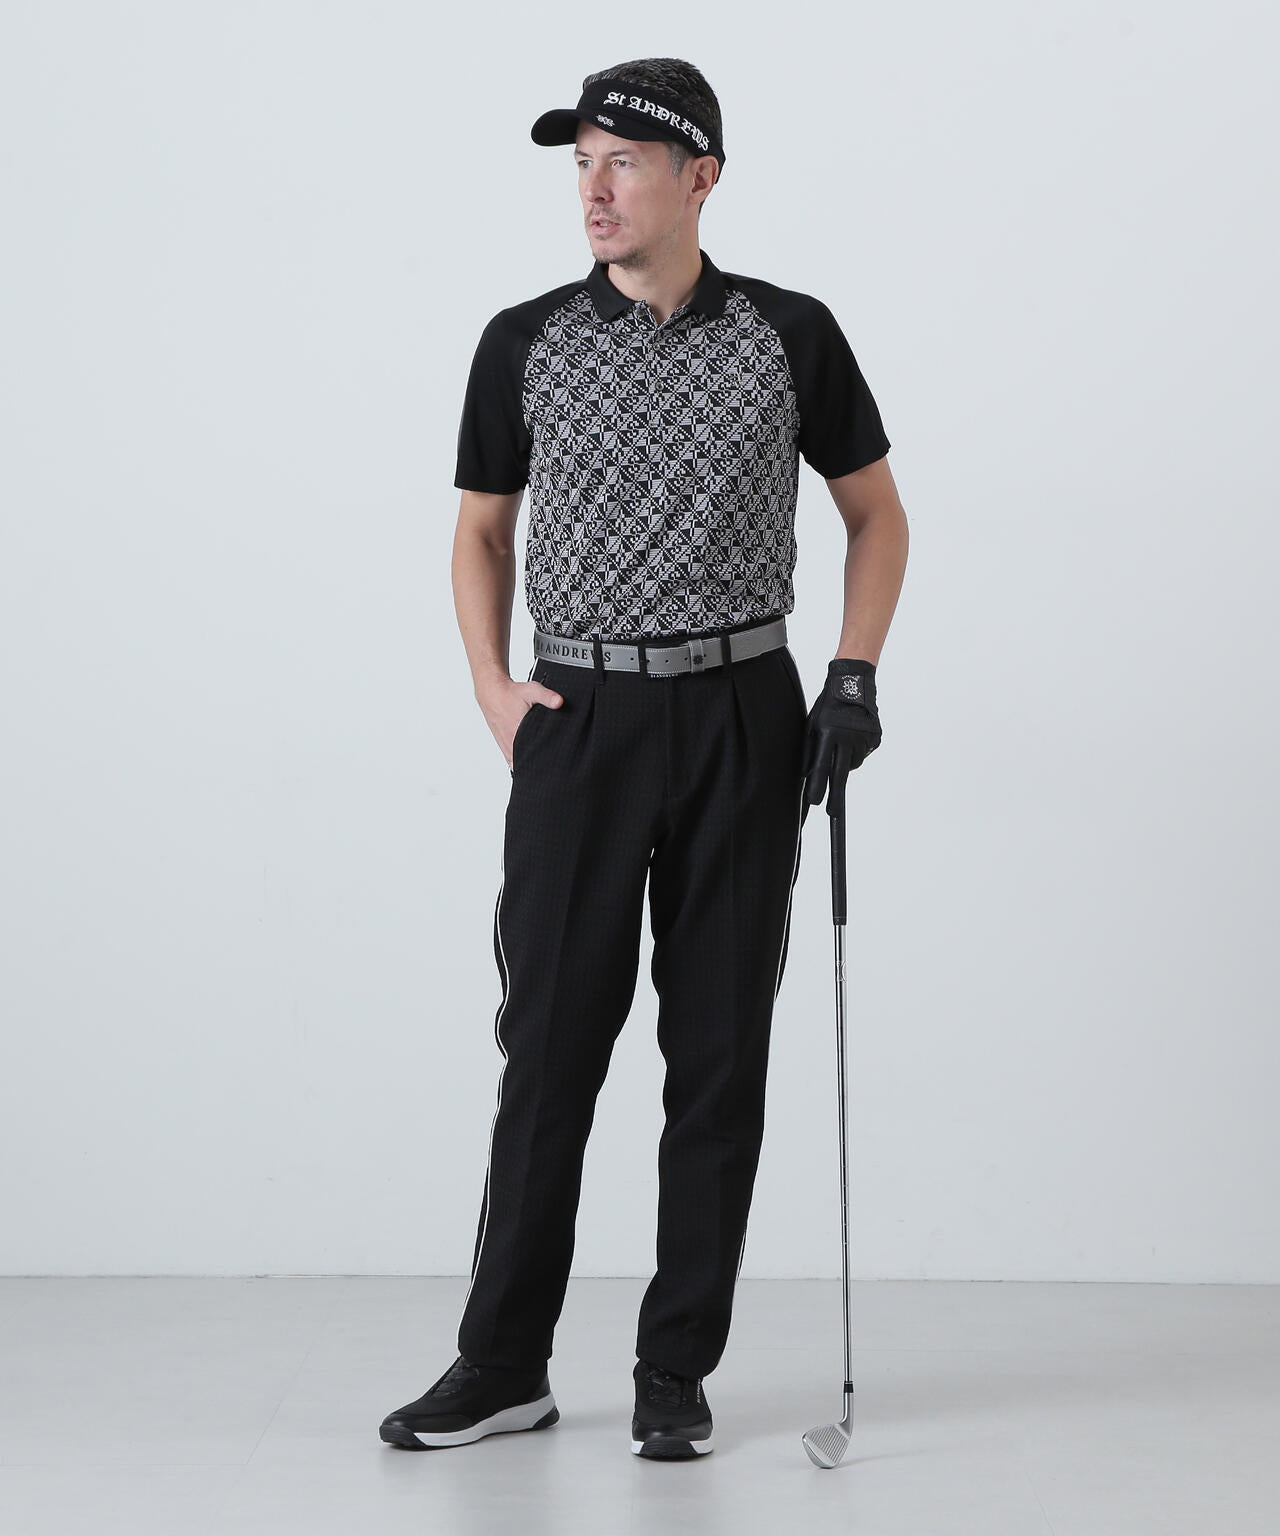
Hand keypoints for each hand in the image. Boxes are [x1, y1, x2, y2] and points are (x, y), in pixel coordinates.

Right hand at [478, 677, 563, 771]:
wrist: (492, 692)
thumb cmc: (511, 693)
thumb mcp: (531, 690)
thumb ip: (546, 697)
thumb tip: (559, 702)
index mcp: (517, 734)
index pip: (531, 756)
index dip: (542, 760)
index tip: (552, 760)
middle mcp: (510, 743)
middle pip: (525, 763)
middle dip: (537, 763)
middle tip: (549, 762)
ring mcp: (505, 746)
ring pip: (517, 764)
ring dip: (527, 763)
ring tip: (540, 761)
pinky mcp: (503, 745)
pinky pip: (511, 760)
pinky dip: (519, 761)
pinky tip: (528, 759)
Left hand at [801, 659, 880, 812]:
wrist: (853, 684)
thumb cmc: (828, 706)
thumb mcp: (812, 724)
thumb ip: (810, 749)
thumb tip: (806, 774)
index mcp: (829, 733)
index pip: (822, 765)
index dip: (818, 785)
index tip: (815, 802)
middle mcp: (847, 736)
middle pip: (841, 774)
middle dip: (836, 796)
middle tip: (832, 813)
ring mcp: (863, 738)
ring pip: (852, 763)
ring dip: (845, 760)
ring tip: (841, 740)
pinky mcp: (875, 738)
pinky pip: (863, 753)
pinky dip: (856, 750)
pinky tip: (853, 735)